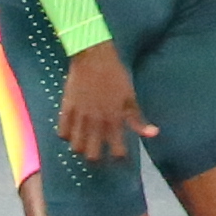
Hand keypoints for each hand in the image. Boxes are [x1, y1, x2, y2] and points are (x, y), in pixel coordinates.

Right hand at [58, 43, 139, 163]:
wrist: (93, 57)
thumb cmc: (115, 75)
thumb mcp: (130, 97)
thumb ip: (138, 119)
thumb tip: (153, 134)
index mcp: (114, 121)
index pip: (117, 152)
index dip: (119, 156)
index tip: (120, 154)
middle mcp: (96, 123)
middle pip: (92, 156)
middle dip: (97, 158)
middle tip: (99, 152)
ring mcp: (79, 118)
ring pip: (76, 147)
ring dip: (82, 148)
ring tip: (85, 142)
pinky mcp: (67, 110)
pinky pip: (62, 133)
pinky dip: (67, 136)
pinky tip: (73, 131)